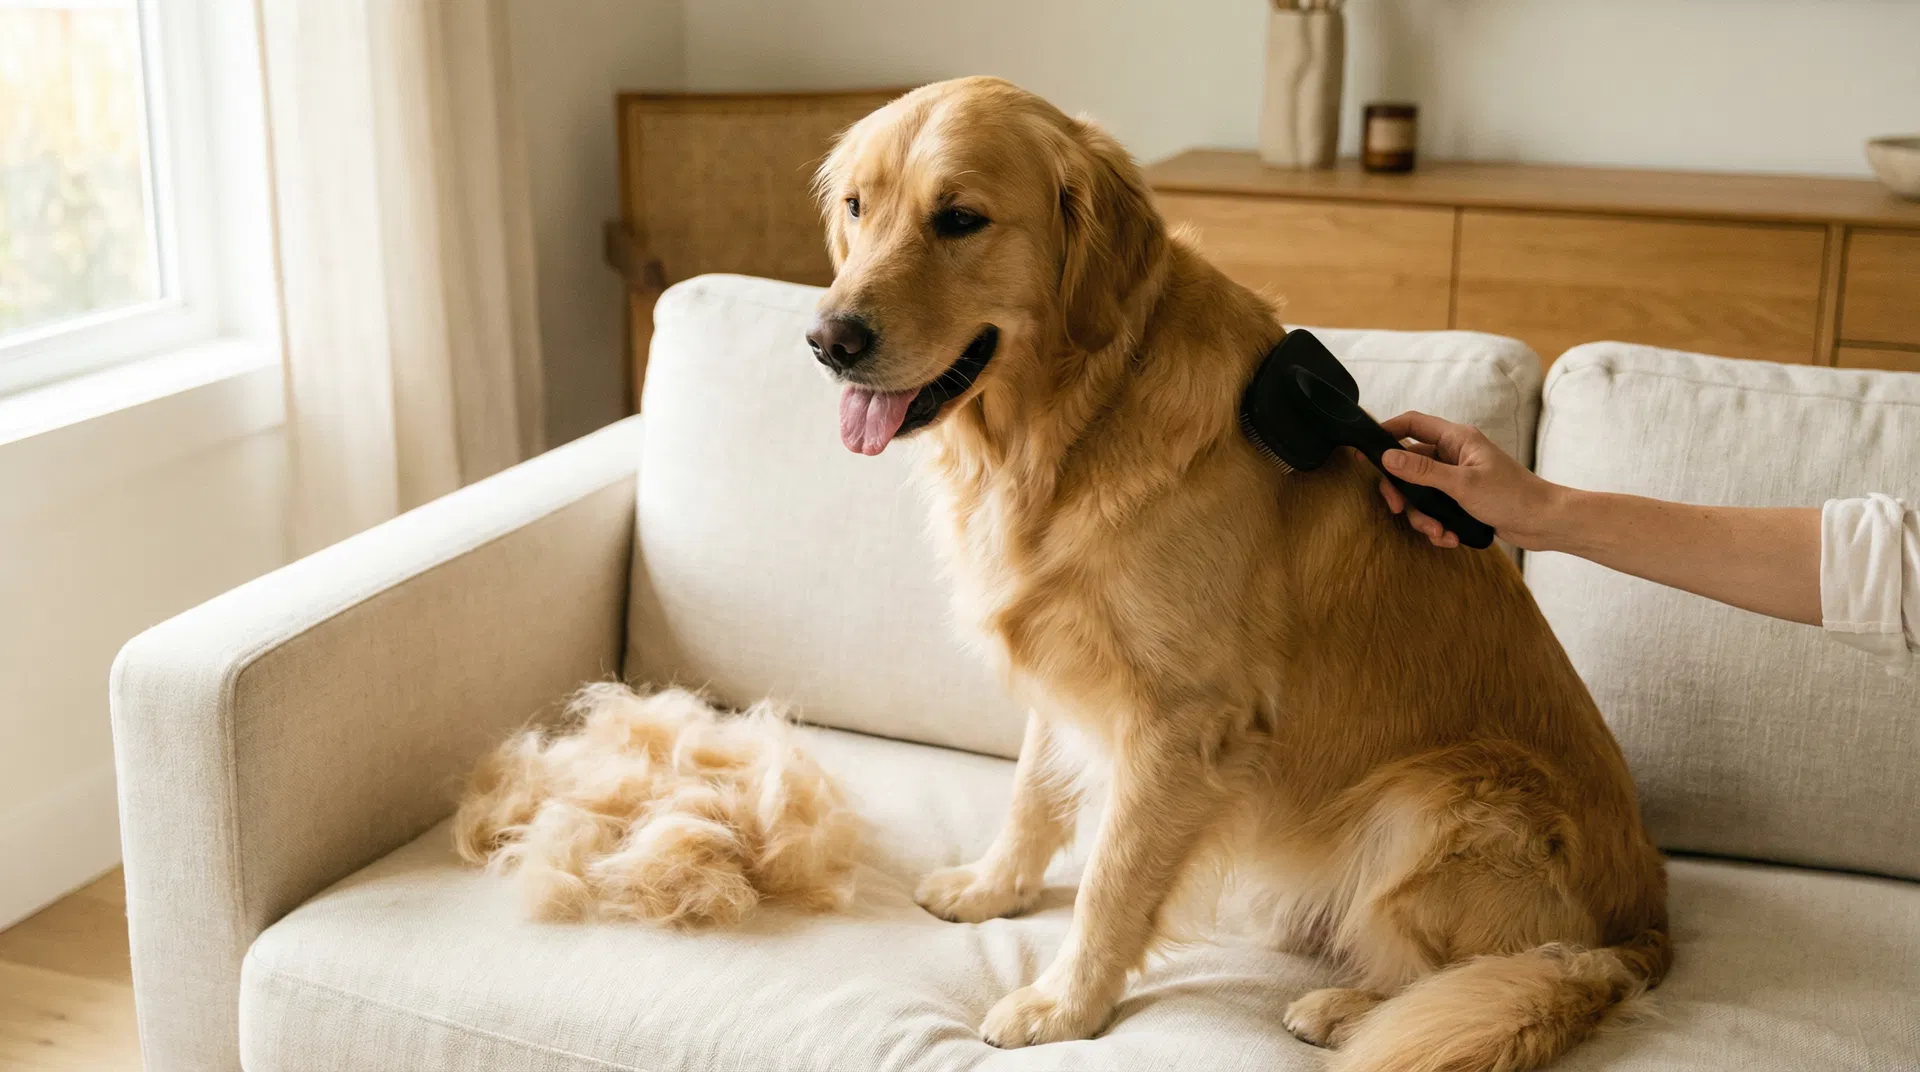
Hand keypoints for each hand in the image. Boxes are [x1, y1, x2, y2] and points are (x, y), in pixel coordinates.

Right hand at [1376, 411, 1563, 550]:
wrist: (1544, 523)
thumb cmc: (1512, 496)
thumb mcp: (1462, 484)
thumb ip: (1422, 471)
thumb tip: (1387, 457)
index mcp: (1456, 439)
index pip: (1412, 423)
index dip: (1387, 431)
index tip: (1365, 449)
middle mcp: (1453, 455)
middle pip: (1408, 464)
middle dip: (1402, 490)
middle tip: (1397, 507)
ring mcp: (1456, 478)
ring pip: (1420, 492)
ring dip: (1423, 516)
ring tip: (1438, 533)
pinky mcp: (1460, 499)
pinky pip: (1434, 509)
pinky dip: (1437, 525)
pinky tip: (1449, 538)